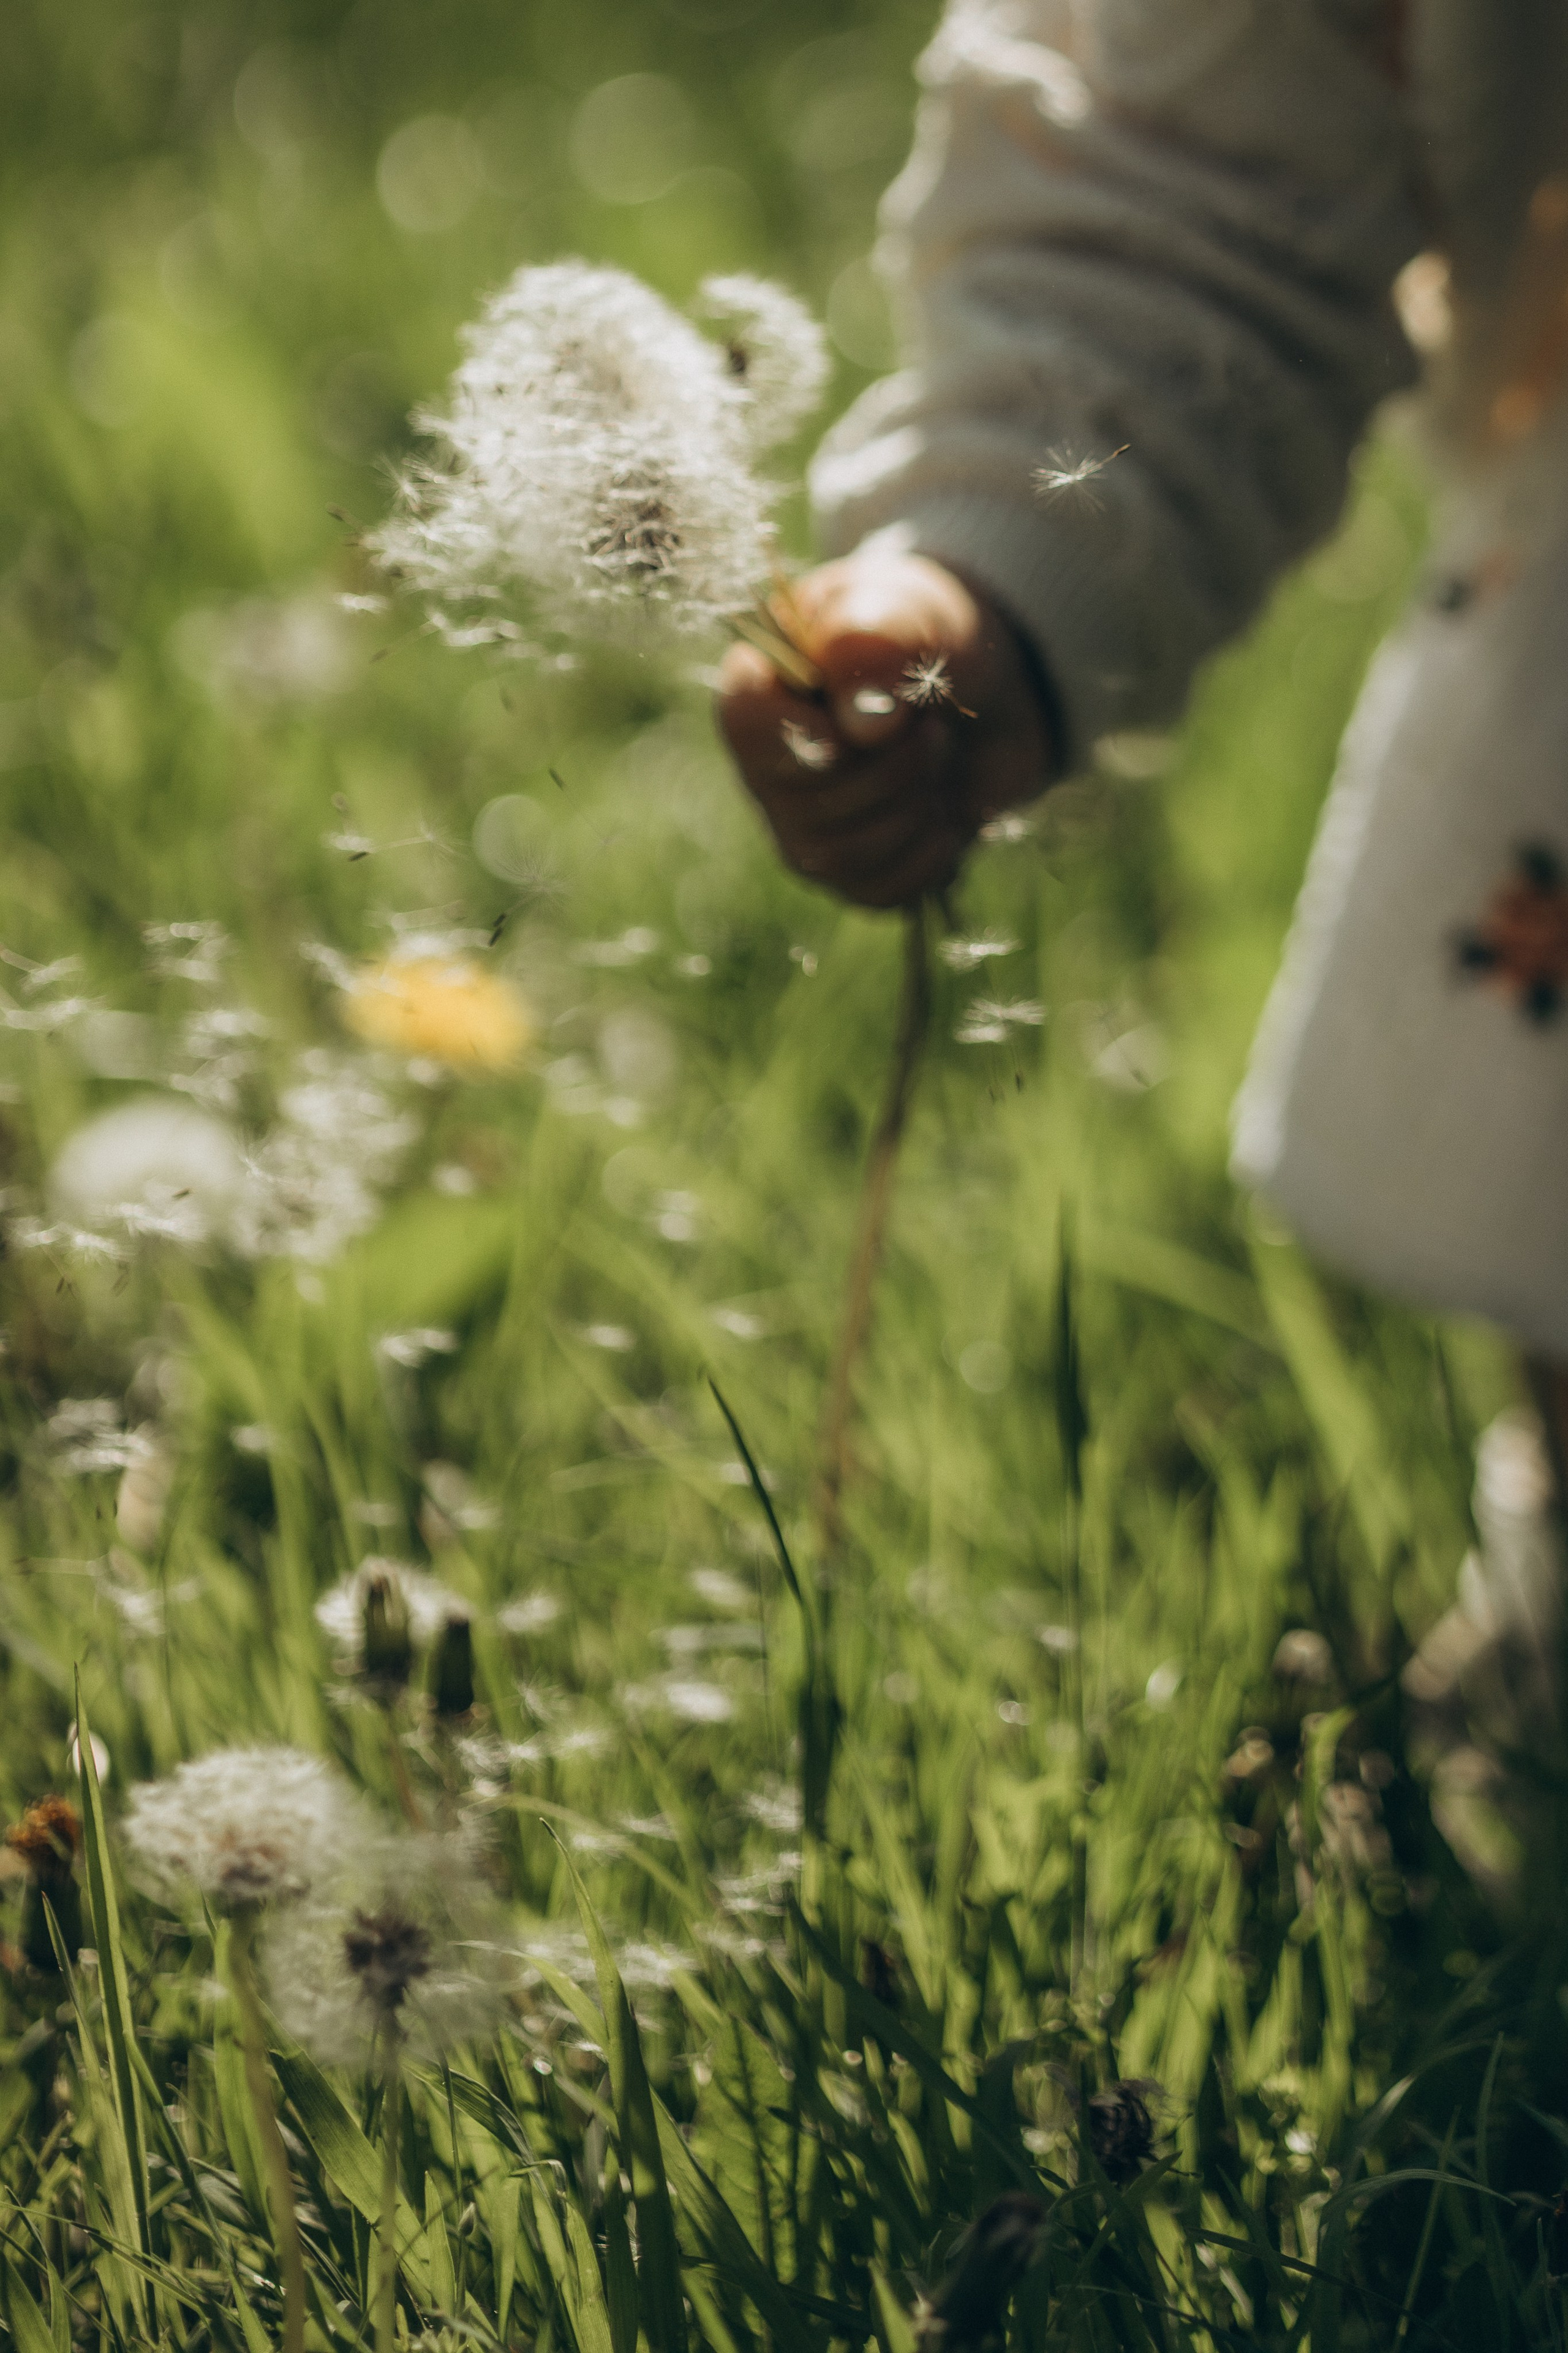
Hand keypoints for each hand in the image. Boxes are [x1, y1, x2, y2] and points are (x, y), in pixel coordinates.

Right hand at [716, 550, 1052, 909]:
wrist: (988, 691)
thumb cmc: (932, 635)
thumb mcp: (914, 611)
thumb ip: (881, 641)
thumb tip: (865, 726)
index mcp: (764, 682)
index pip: (745, 722)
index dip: (810, 733)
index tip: (875, 721)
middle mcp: (767, 763)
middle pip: (801, 804)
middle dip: (891, 771)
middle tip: (934, 728)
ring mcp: (802, 825)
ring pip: (836, 859)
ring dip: (911, 812)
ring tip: (941, 763)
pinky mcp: (850, 869)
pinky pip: (875, 892)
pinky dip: (928, 857)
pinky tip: (947, 814)